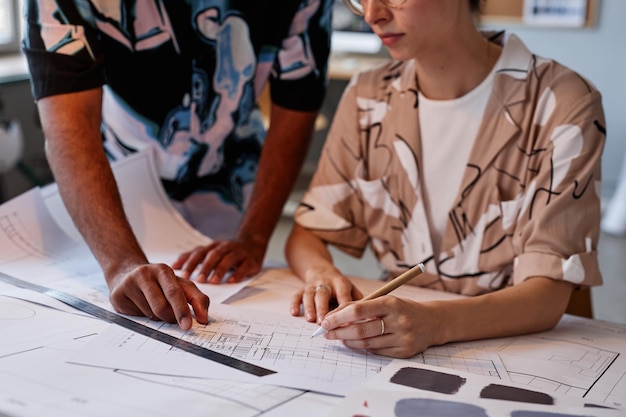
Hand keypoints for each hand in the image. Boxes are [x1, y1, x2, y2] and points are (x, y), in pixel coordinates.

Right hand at [107, 263, 209, 330]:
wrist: (126, 273)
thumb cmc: (159, 282)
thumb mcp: (179, 285)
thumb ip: (196, 298)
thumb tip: (204, 318)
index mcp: (163, 270)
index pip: (175, 292)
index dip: (183, 310)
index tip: (189, 325)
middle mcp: (144, 274)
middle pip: (161, 306)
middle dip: (172, 318)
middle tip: (180, 326)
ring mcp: (128, 285)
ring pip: (150, 314)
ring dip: (158, 318)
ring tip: (156, 308)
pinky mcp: (117, 296)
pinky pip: (135, 317)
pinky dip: (144, 318)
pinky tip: (141, 307)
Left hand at [171, 237, 265, 283]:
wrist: (253, 242)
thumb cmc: (228, 251)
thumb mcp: (210, 251)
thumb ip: (193, 257)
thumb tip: (173, 266)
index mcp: (213, 246)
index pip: (199, 252)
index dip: (191, 263)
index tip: (183, 275)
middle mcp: (225, 247)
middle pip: (213, 255)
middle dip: (205, 267)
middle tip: (198, 280)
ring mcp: (238, 252)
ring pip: (228, 259)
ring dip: (220, 270)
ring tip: (213, 282)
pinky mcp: (250, 260)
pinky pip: (244, 266)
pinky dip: (237, 274)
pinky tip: (231, 281)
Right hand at [290, 270, 362, 323]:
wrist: (321, 270)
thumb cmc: (340, 286)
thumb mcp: (352, 289)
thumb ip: (359, 302)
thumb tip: (371, 318)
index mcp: (340, 283)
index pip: (342, 294)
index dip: (344, 307)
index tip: (346, 321)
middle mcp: (325, 283)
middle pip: (323, 294)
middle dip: (323, 308)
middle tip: (323, 322)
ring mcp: (312, 285)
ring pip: (309, 295)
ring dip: (309, 307)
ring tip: (310, 319)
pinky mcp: (302, 289)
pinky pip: (297, 295)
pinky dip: (294, 304)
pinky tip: (294, 313)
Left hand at [320, 296, 434, 357]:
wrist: (433, 322)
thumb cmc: (403, 308)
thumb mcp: (386, 300)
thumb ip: (362, 306)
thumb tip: (334, 315)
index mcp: (391, 303)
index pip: (358, 310)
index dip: (338, 316)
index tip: (326, 321)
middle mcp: (398, 321)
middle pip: (360, 330)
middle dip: (338, 332)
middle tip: (326, 333)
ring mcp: (402, 338)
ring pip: (366, 343)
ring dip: (347, 341)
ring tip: (339, 337)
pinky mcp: (404, 351)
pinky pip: (376, 351)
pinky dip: (362, 347)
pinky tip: (356, 342)